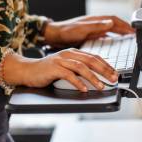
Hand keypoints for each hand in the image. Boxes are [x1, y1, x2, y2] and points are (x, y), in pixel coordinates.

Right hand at [1, 49, 117, 91]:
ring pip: (81, 67)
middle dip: (104, 71)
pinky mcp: (53, 68)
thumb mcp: (66, 68)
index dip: (107, 66)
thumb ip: (78, 70)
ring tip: (100, 86)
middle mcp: (69, 54)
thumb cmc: (47, 71)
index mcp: (74, 52)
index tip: (115, 74)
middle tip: (113, 79)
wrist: (27, 70)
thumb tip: (96, 79)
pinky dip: (77, 82)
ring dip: (93, 78)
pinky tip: (83, 89)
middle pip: (91, 61)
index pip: (94, 57)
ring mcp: (61, 60)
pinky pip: (68, 74)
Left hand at [43, 15, 133, 47]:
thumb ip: (96, 26)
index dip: (125, 25)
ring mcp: (93, 28)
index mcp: (96, 20)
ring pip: (111, 29)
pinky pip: (105, 35)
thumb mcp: (81, 29)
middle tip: (135, 34)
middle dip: (126, 28)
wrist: (54, 35)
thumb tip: (110, 22)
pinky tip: (114, 42)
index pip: (115, 20)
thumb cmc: (65, 31)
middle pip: (115, 24)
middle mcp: (96, 23)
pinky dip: (112, 37)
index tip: (134, 30)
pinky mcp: (90, 35)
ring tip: (128, 37)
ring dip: (120, 32)